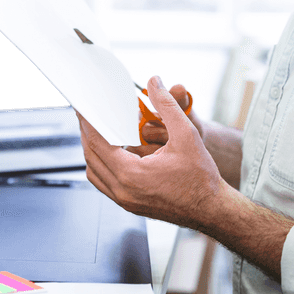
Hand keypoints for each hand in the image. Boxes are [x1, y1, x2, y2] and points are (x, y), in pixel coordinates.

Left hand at [77, 75, 230, 229]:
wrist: (211, 210)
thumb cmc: (201, 178)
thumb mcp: (187, 134)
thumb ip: (167, 106)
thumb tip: (155, 83)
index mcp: (131, 174)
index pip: (97, 142)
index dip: (87, 121)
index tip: (82, 107)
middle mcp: (123, 190)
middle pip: (90, 156)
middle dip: (86, 132)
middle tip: (86, 114)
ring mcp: (124, 200)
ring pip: (94, 173)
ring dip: (92, 150)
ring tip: (98, 130)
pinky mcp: (129, 204)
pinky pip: (104, 183)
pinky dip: (102, 165)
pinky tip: (112, 151)